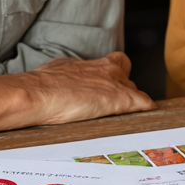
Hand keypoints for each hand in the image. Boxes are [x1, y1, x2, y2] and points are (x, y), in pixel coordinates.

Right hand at [24, 52, 156, 123]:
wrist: (38, 93)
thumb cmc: (41, 85)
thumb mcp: (59, 73)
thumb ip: (71, 76)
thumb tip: (66, 83)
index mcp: (92, 64)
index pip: (116, 64)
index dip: (116, 76)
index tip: (110, 89)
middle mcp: (108, 69)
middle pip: (127, 79)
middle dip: (123, 93)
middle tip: (112, 110)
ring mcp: (116, 83)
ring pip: (135, 92)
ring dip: (131, 106)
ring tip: (124, 121)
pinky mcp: (121, 98)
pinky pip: (144, 103)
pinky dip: (145, 111)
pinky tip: (145, 121)